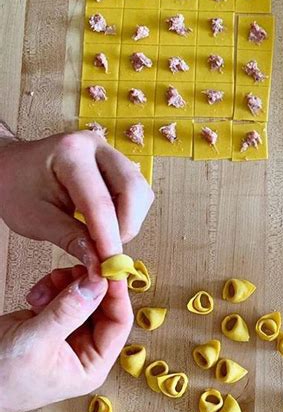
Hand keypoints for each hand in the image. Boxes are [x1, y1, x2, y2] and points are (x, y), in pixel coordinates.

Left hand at [0, 129, 154, 277]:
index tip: (110, 265)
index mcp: (70, 153)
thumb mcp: (36, 219)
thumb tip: (99, 264)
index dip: (108, 237)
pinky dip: (130, 213)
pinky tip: (110, 222)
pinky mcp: (119, 163)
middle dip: (126, 226)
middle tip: (109, 250)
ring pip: (141, 191)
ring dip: (130, 220)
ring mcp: (110, 152)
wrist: (13, 166)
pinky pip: (139, 192)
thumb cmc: (17, 187)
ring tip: (105, 235)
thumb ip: (71, 240)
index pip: (99, 202)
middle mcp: (96, 146)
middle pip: (132, 189)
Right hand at [0, 266, 132, 411]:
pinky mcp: (51, 322)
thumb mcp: (37, 343)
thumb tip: (97, 284)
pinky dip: (52, 287)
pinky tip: (37, 293)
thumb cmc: (0, 381)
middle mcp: (86, 348)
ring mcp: (69, 333)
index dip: (118, 294)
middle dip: (90, 285)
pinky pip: (63, 296)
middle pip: (103, 306)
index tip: (111, 269)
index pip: (119, 323)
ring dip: (69, 284)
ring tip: (51, 281)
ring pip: (83, 297)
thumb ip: (68, 312)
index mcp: (93, 363)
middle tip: (80, 266)